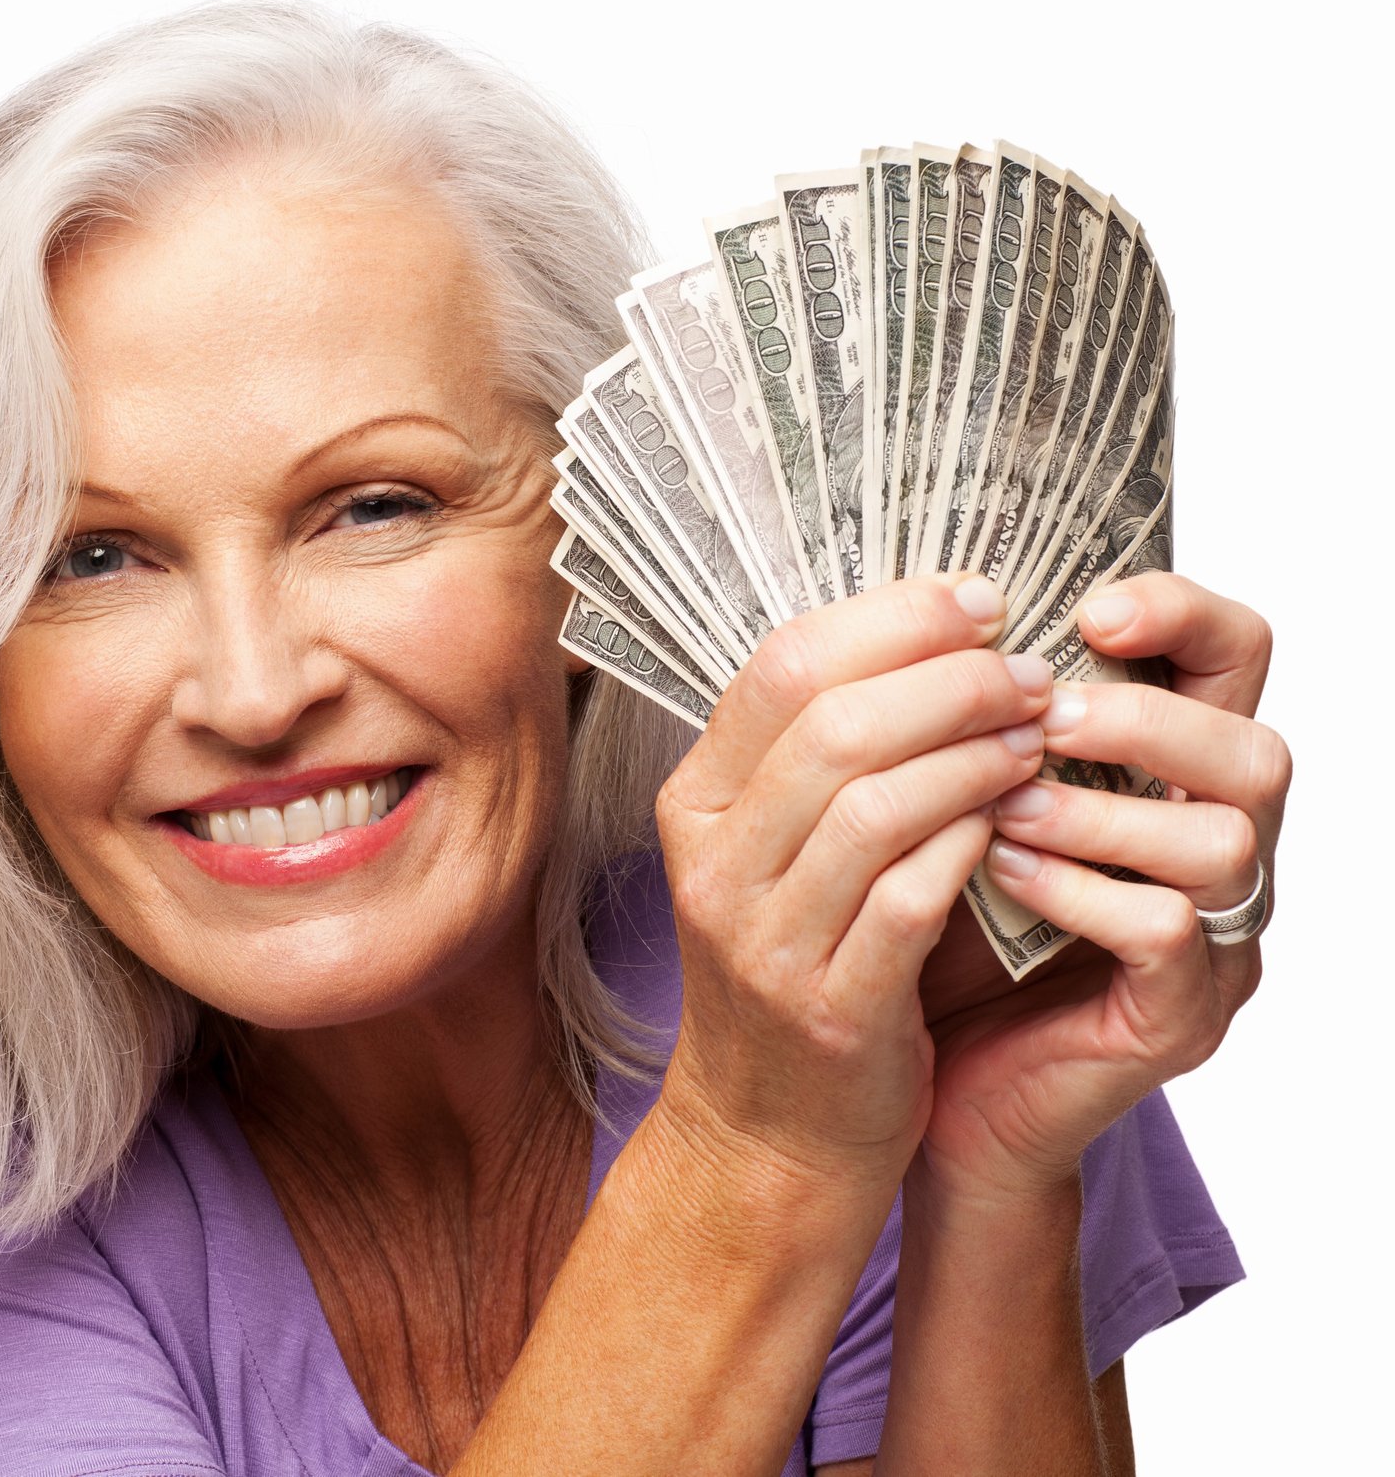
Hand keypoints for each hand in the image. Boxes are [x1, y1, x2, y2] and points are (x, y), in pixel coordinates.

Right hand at [650, 574, 1049, 1200]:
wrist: (768, 1134)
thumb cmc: (792, 970)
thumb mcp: (770, 852)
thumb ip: (821, 756)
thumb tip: (926, 637)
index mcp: (695, 804)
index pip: (782, 667)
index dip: (891, 617)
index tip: (977, 599)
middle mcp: (714, 864)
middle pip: (832, 724)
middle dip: (950, 678)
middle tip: (1028, 671)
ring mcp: (765, 942)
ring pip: (875, 804)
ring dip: (974, 755)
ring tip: (1038, 735)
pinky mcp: (832, 1009)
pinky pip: (912, 897)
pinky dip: (972, 841)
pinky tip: (1015, 817)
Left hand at [914, 572, 1287, 1201]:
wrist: (916, 1077)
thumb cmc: (932, 918)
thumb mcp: (947, 794)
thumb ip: (965, 715)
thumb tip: (924, 603)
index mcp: (1165, 769)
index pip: (1229, 656)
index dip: (1183, 613)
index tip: (1089, 610)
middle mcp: (1214, 844)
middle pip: (1256, 747)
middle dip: (1146, 718)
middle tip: (1042, 718)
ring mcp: (1211, 936)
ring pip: (1223, 842)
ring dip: (1101, 810)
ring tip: (1002, 807)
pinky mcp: (1178, 1012)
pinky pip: (1169, 932)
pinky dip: (1081, 891)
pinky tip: (1001, 874)